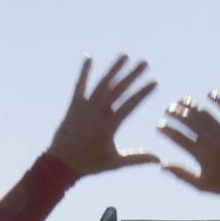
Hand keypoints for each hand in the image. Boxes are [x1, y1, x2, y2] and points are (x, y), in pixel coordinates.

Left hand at [48, 57, 157, 182]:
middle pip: (118, 89)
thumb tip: (158, 159)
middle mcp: (98, 112)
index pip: (130, 104)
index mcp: (110, 125)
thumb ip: (137, 158)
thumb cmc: (90, 164)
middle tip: (144, 62)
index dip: (143, 92)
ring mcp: (85, 107)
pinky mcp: (73, 106)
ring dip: (113, 69)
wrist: (61, 164)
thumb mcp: (116, 162)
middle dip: (132, 75)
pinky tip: (89, 58)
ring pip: (102, 84)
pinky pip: (79, 86)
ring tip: (124, 56)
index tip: (154, 81)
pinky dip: (84, 72)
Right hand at [157, 92, 219, 199]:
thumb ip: (181, 174)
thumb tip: (162, 165)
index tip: (159, 125)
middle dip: (175, 113)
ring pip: (204, 113)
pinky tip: (209, 94)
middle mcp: (211, 140)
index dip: (166, 129)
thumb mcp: (202, 185)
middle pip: (189, 120)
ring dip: (190, 105)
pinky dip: (218, 99)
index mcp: (201, 154)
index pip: (178, 137)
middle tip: (168, 109)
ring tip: (181, 100)